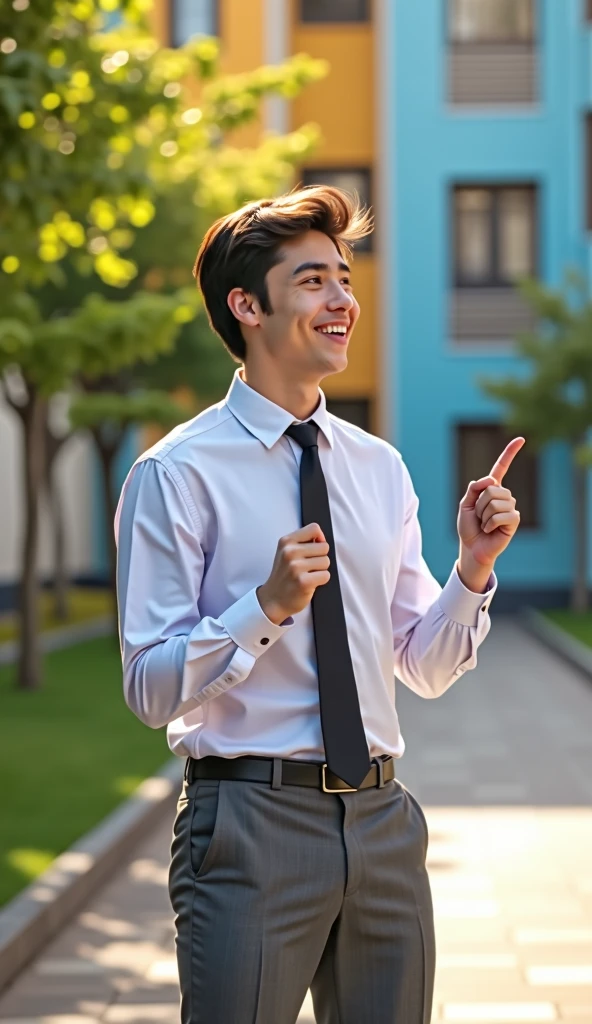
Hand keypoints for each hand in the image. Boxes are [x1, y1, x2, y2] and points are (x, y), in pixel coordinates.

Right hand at [257, 523, 330, 624]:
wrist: (273, 599)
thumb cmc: (284, 575)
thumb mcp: (286, 552)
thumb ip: (302, 542)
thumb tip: (322, 538)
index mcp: (286, 541)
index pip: (314, 528)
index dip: (319, 539)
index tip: (314, 549)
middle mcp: (289, 552)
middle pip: (324, 546)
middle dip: (320, 557)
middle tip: (308, 566)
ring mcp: (295, 567)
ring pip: (326, 561)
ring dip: (320, 570)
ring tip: (307, 574)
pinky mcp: (303, 581)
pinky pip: (325, 575)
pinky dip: (321, 580)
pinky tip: (309, 583)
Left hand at [457, 437, 524, 575]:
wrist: (472, 547)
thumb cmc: (468, 527)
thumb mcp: (464, 504)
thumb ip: (473, 489)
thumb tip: (490, 480)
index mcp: (491, 489)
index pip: (501, 467)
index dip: (510, 453)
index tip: (521, 439)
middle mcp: (503, 495)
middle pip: (491, 488)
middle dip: (479, 504)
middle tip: (478, 516)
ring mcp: (510, 507)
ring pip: (495, 501)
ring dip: (483, 515)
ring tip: (484, 524)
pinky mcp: (514, 520)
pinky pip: (501, 514)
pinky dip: (490, 523)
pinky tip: (490, 530)